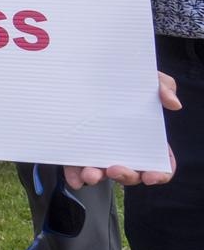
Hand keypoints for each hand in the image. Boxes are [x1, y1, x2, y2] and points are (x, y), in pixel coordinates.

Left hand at [65, 71, 179, 188]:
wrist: (88, 71)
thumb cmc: (123, 79)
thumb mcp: (146, 79)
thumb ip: (163, 87)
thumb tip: (173, 104)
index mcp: (147, 139)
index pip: (160, 164)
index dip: (159, 174)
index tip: (151, 176)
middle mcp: (125, 149)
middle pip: (131, 173)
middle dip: (125, 176)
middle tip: (115, 169)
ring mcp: (102, 151)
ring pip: (103, 173)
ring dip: (97, 178)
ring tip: (90, 174)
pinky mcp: (79, 149)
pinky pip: (78, 168)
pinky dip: (76, 176)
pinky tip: (75, 178)